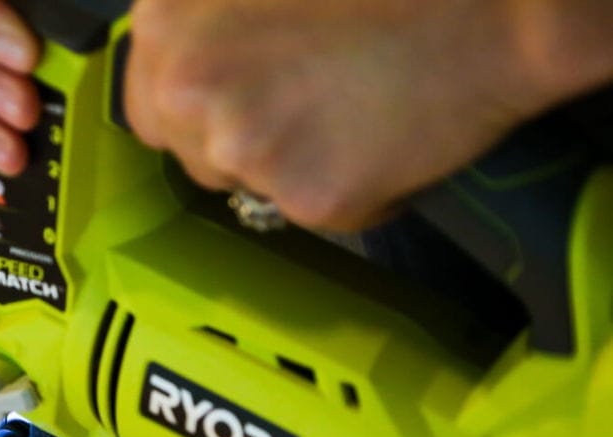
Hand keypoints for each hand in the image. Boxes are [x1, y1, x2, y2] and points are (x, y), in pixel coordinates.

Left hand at [122, 0, 598, 229]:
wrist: (491, 5)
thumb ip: (207, 25)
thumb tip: (185, 77)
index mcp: (168, 20)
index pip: (147, 102)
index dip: (193, 108)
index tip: (229, 105)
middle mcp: (187, 85)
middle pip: (187, 151)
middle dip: (237, 140)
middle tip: (306, 103)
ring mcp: (241, 145)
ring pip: (246, 187)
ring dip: (290, 164)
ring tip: (353, 105)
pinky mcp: (302, 195)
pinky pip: (310, 212)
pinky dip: (346, 190)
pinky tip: (381, 134)